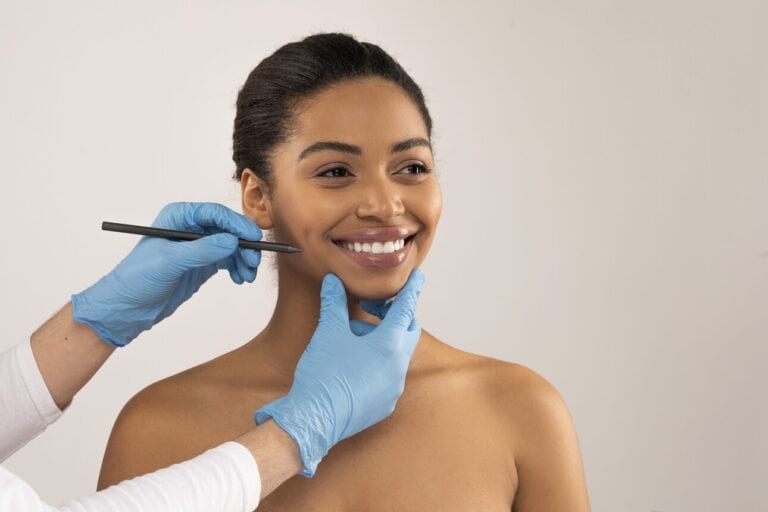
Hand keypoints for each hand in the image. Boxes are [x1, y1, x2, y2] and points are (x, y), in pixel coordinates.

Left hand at [71, 202, 261, 346]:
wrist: (126, 308)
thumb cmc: (136, 279)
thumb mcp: (169, 262)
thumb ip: (201, 250)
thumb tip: (231, 241)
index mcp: (178, 218)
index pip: (214, 214)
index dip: (237, 224)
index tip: (253, 237)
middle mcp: (190, 229)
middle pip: (228, 229)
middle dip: (244, 244)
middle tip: (253, 261)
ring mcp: (197, 247)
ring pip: (231, 246)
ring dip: (243, 258)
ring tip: (247, 275)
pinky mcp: (202, 264)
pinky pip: (228, 260)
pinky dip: (237, 268)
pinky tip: (240, 278)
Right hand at [253, 269, 424, 476]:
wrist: (316, 419)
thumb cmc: (324, 374)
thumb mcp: (328, 332)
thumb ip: (334, 303)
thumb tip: (333, 281)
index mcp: (389, 344)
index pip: (406, 308)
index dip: (411, 289)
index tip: (417, 276)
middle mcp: (398, 365)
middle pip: (408, 331)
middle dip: (394, 315)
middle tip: (374, 308)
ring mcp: (394, 387)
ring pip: (397, 355)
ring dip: (382, 341)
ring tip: (354, 338)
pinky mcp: (385, 404)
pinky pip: (389, 377)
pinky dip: (378, 364)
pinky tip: (355, 365)